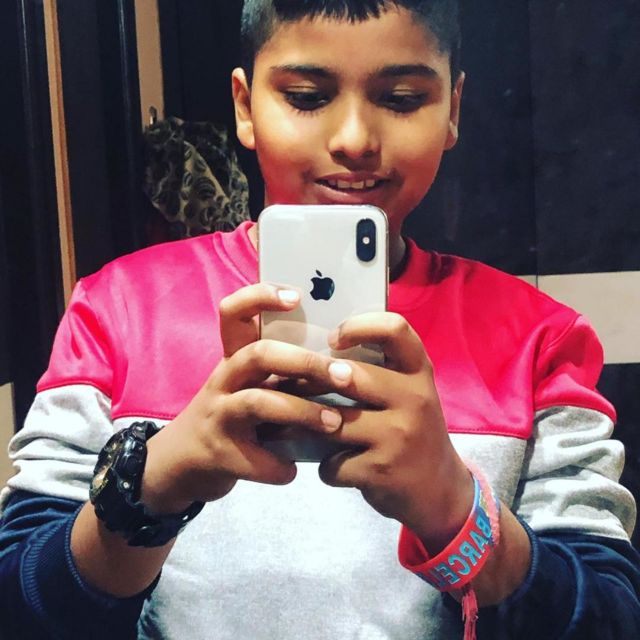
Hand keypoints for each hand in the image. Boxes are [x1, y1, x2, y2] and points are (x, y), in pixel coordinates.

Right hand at [141, 283, 347, 512]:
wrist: (178, 463)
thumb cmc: (231, 418)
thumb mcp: (248, 387)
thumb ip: (282, 374)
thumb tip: (342, 363)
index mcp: (233, 359)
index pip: (234, 314)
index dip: (260, 297)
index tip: (297, 296)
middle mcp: (223, 380)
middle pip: (259, 355)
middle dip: (305, 362)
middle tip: (344, 375)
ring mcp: (218, 416)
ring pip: (259, 403)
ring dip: (303, 413)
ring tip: (334, 423)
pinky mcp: (218, 453)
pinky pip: (255, 459)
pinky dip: (280, 467)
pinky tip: (292, 471)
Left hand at [318, 312, 474, 552]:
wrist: (439, 489)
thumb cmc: (411, 429)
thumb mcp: (408, 392)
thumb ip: (378, 369)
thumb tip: (312, 351)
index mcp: (419, 372)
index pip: (395, 328)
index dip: (358, 326)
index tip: (333, 340)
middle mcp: (414, 398)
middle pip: (349, 376)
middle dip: (311, 382)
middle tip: (292, 387)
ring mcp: (399, 435)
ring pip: (332, 421)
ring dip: (307, 426)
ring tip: (299, 427)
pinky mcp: (382, 470)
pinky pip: (332, 463)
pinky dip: (326, 468)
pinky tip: (335, 467)